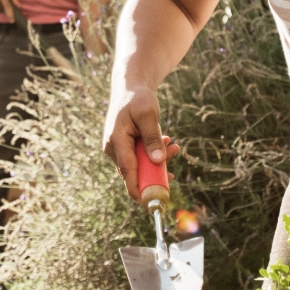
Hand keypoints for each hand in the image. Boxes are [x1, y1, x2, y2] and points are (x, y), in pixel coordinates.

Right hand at [101, 85, 180, 202]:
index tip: (149, 203)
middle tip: (172, 173)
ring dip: (157, 162)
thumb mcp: (148, 114)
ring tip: (174, 148)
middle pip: (134, 173)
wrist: (130, 87)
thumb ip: (152, 138)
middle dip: (154, 174)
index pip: (127, 171)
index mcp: (116, 141)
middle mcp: (114, 148)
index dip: (137, 189)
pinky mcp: (126, 148)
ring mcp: (119, 149)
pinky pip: (141, 158)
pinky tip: (168, 145)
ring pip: (139, 166)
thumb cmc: (137, 98)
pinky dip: (154, 155)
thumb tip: (159, 161)